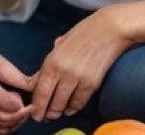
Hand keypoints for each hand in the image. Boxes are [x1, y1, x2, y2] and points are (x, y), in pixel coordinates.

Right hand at [0, 48, 33, 133]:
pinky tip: (10, 121)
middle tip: (30, 109)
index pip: (2, 101)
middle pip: (0, 116)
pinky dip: (2, 128)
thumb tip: (37, 89)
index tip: (29, 100)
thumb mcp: (0, 63)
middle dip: (19, 115)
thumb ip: (18, 78)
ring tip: (22, 113)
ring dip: (13, 123)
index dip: (19, 104)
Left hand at [29, 8, 131, 122]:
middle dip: (45, 111)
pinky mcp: (92, 83)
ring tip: (56, 113)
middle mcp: (63, 72)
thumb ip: (50, 61)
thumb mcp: (61, 44)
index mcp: (52, 60)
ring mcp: (78, 79)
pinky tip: (70, 109)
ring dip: (59, 111)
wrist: (110, 28)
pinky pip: (80, 102)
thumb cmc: (84, 32)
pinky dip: (74, 107)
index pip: (38, 90)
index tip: (34, 110)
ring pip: (64, 104)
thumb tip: (38, 78)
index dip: (36, 104)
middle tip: (43, 116)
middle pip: (49, 100)